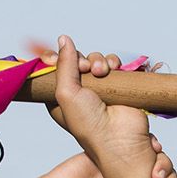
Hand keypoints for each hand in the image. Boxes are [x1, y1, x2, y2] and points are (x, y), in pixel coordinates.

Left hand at [44, 35, 154, 166]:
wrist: (121, 139)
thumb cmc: (89, 124)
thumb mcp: (66, 93)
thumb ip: (64, 64)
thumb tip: (64, 39)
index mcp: (63, 98)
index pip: (56, 70)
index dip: (57, 60)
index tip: (55, 59)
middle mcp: (83, 94)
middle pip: (79, 61)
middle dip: (82, 60)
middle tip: (87, 69)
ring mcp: (103, 90)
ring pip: (98, 60)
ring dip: (100, 61)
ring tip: (102, 72)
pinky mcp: (121, 87)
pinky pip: (117, 65)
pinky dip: (116, 64)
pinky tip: (116, 69)